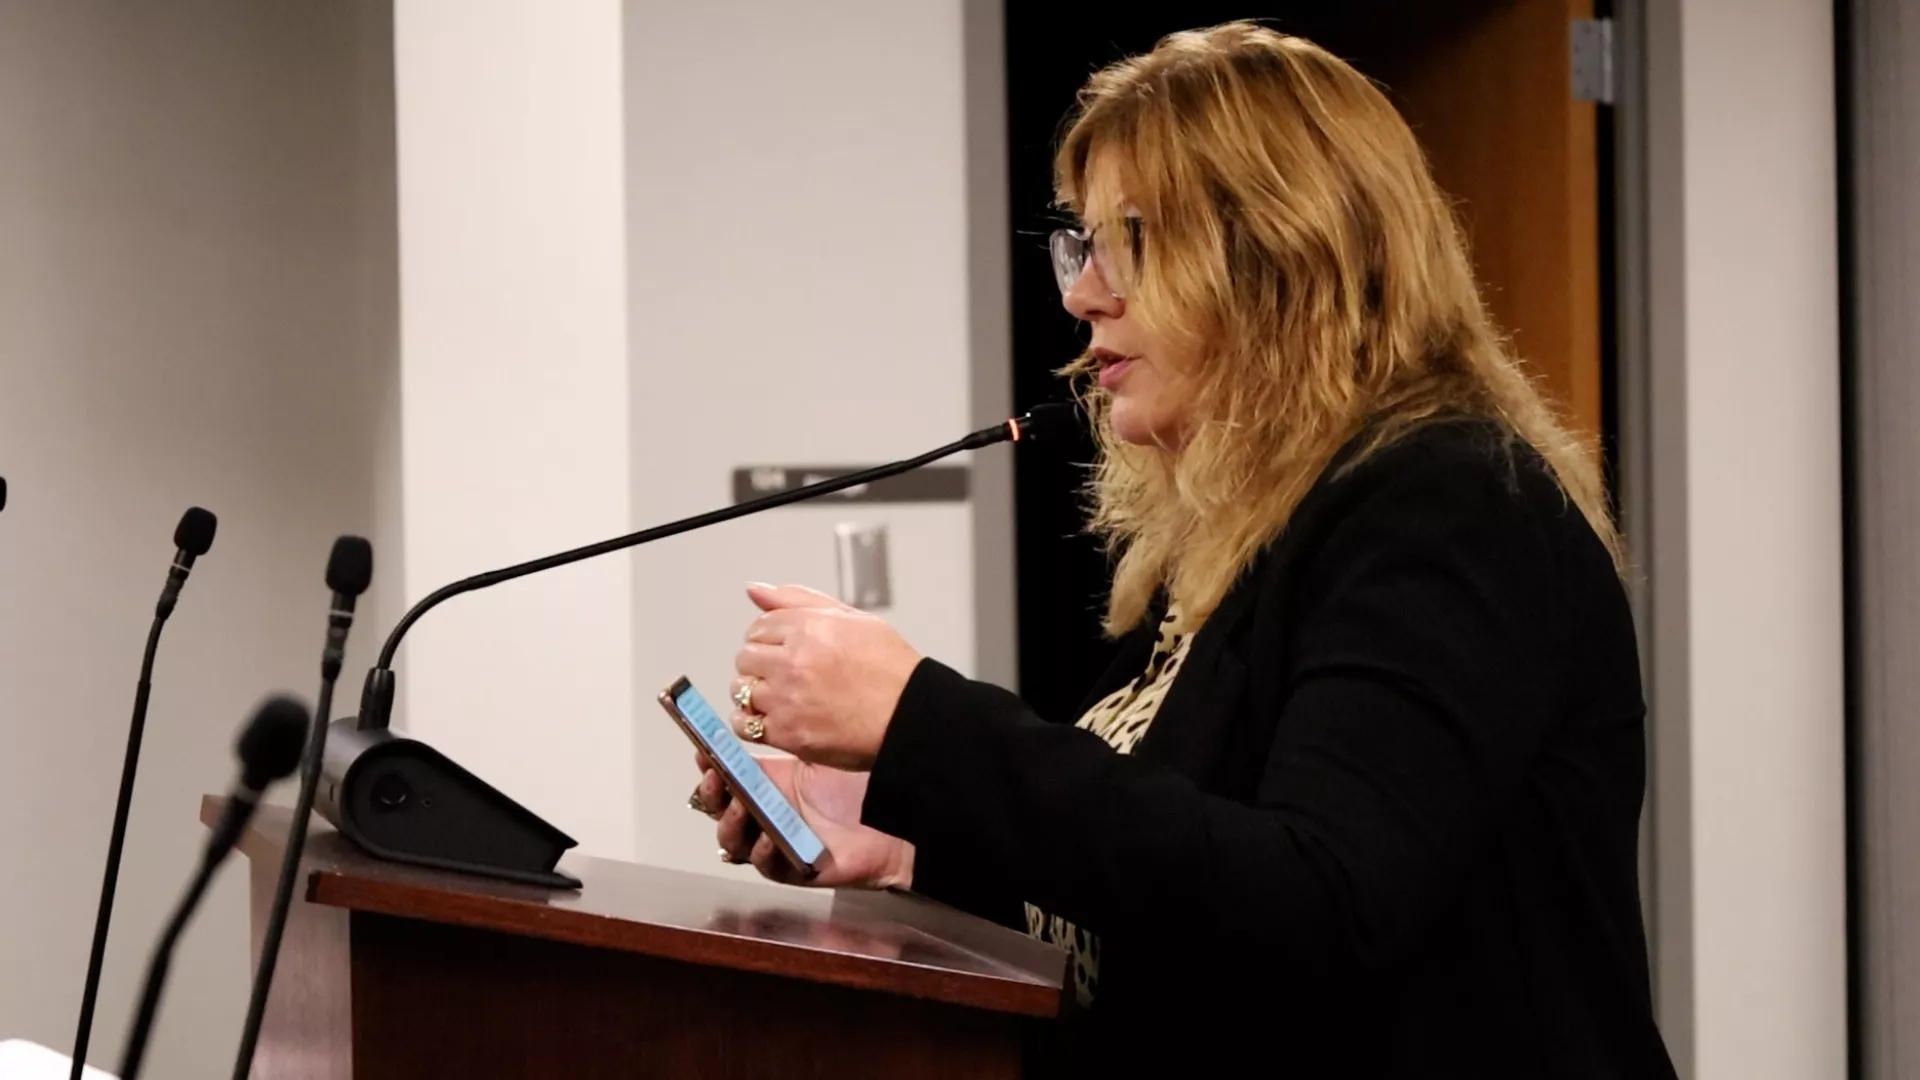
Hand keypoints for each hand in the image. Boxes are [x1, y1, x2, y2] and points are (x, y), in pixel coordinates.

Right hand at [691, 749, 913, 889]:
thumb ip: (791, 738)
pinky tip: (768, 837)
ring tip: (741, 805)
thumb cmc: (865, 783)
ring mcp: (780, 842)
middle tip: (714, 778)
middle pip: (723, 811)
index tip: (702, 751)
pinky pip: (769, 867)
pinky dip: (763, 853)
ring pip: (736, 842)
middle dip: (712, 795)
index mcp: (772, 785)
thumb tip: (759, 715)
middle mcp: (770, 814)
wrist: (902, 816)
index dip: (711, 768)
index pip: (728, 779)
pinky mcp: (797, 868)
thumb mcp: (823, 754)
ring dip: (732, 824)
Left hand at [729, 583, 920, 770]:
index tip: (783, 651)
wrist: (910, 718)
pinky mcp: (787, 733)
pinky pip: (745, 725)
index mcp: (809, 628)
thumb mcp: (852, 619)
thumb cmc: (891, 671)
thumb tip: (754, 589)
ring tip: (783, 698)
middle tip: (785, 676)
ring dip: (755, 694)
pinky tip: (774, 720)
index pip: (759, 627)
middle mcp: (793, 661)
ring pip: (741, 690)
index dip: (769, 640)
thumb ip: (799, 600)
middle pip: (745, 658)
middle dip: (760, 665)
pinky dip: (753, 723)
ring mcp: (787, 698)